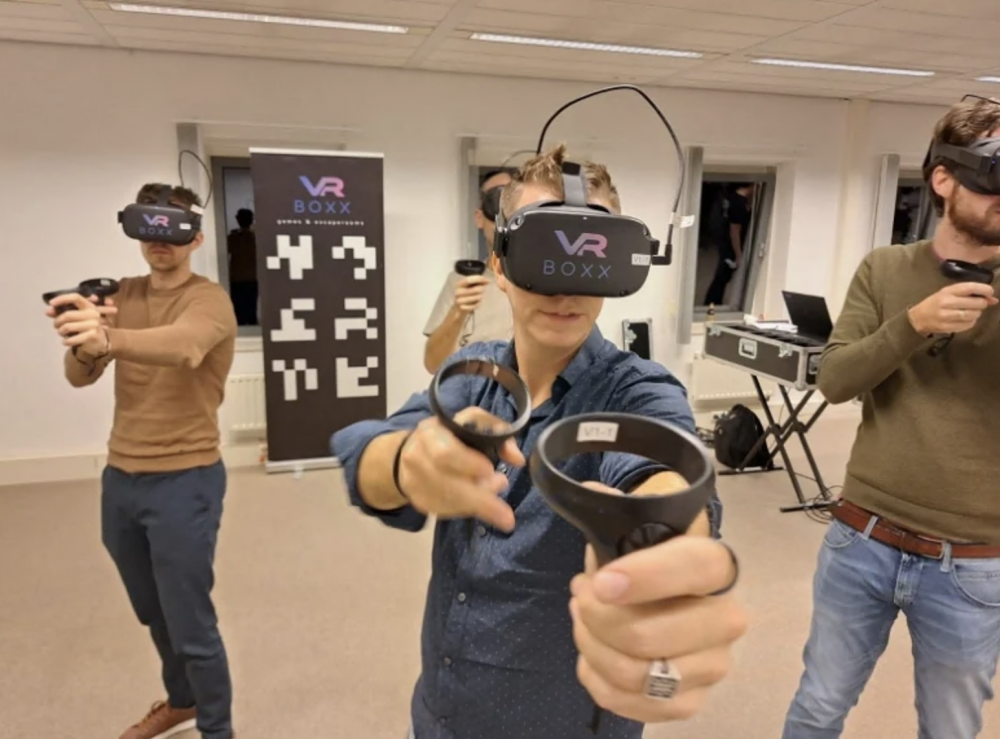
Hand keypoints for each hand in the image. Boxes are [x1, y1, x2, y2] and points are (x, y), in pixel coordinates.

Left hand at [47, 293, 116, 357]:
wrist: (99, 341)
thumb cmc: (84, 326)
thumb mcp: (74, 317)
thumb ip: (60, 313)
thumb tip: (47, 311)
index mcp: (88, 306)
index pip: (76, 298)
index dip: (62, 299)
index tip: (51, 303)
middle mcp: (93, 313)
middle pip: (68, 314)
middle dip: (57, 321)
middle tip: (56, 325)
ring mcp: (94, 324)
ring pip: (68, 326)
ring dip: (60, 331)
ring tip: (61, 333)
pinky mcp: (93, 335)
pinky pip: (73, 338)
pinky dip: (66, 341)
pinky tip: (65, 342)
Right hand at [397, 407, 523, 531]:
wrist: (409, 452)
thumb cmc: (450, 435)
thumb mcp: (472, 422)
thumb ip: (497, 432)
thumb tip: (517, 459)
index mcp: (431, 432)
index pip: (446, 453)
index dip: (469, 464)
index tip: (490, 471)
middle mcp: (416, 457)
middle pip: (447, 484)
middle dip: (479, 499)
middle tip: (505, 512)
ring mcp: (413, 481)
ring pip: (446, 502)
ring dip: (476, 508)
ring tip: (500, 511)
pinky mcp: (418, 500)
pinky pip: (443, 511)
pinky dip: (465, 512)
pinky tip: (480, 508)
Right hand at [454, 275, 488, 312]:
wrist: (458, 307)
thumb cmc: (467, 294)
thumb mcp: (470, 285)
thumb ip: (477, 282)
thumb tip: (487, 281)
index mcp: (459, 284)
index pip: (469, 280)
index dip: (480, 279)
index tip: (488, 281)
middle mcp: (458, 291)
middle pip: (476, 289)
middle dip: (482, 289)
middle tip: (482, 290)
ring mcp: (459, 300)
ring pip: (478, 297)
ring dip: (481, 297)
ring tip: (478, 297)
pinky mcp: (462, 308)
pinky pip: (476, 305)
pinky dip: (479, 303)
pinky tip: (477, 302)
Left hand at [569, 486, 745, 723]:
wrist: (665, 596)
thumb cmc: (648, 559)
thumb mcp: (636, 529)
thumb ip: (616, 511)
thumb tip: (592, 494)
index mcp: (717, 566)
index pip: (694, 569)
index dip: (646, 576)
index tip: (601, 581)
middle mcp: (726, 620)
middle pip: (649, 638)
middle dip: (596, 618)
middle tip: (578, 595)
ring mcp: (711, 666)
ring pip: (634, 674)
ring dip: (591, 645)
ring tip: (582, 619)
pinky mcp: (689, 702)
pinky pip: (628, 703)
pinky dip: (595, 678)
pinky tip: (591, 654)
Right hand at [907, 282, 997, 334]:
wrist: (918, 318)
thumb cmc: (935, 303)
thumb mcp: (949, 293)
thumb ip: (970, 294)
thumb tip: (993, 299)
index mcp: (947, 291)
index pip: (970, 288)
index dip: (984, 290)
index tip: (990, 292)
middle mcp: (947, 302)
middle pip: (976, 303)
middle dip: (982, 304)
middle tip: (978, 304)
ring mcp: (946, 316)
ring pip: (973, 315)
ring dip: (976, 314)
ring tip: (971, 312)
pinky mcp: (947, 327)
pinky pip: (968, 325)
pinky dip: (971, 322)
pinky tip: (965, 320)